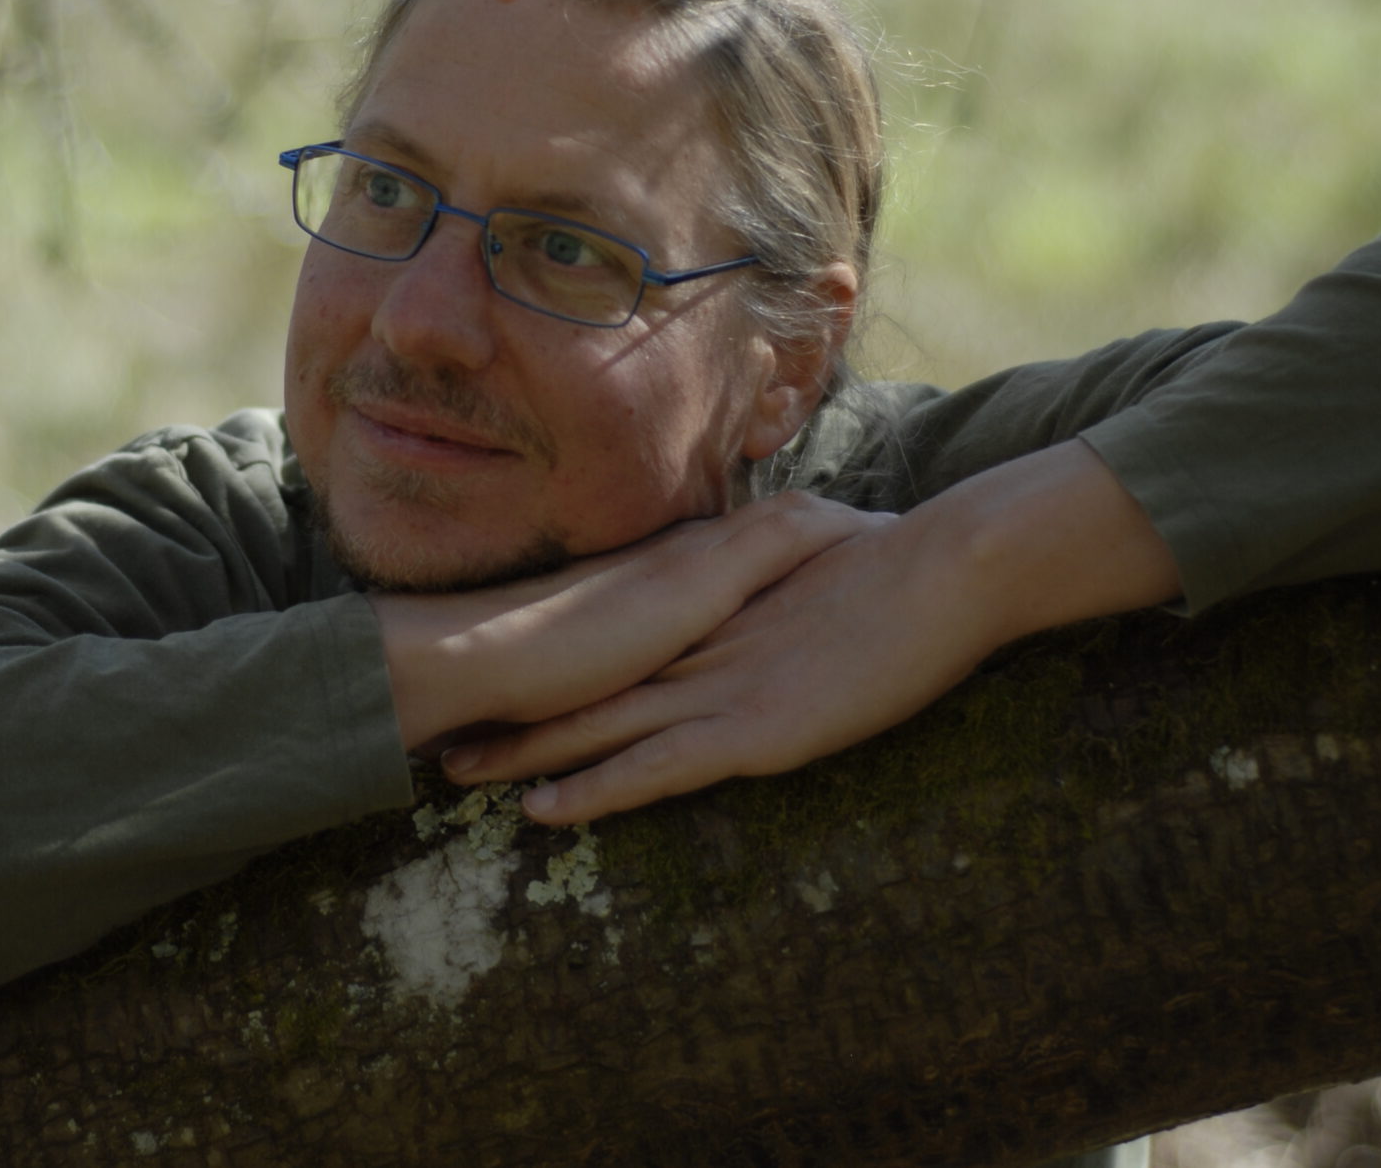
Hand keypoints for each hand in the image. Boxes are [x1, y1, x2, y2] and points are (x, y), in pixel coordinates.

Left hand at [443, 440, 1182, 822]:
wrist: (945, 567)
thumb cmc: (902, 569)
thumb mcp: (822, 573)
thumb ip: (778, 592)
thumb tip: (766, 593)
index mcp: (713, 610)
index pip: (613, 642)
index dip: (549, 666)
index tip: (489, 680)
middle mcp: (698, 646)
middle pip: (583, 685)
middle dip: (508, 713)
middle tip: (435, 735)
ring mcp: (718, 686)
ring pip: (598, 726)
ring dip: (525, 754)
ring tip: (455, 775)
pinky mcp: (750, 728)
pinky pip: (656, 768)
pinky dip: (597, 790)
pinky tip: (545, 812)